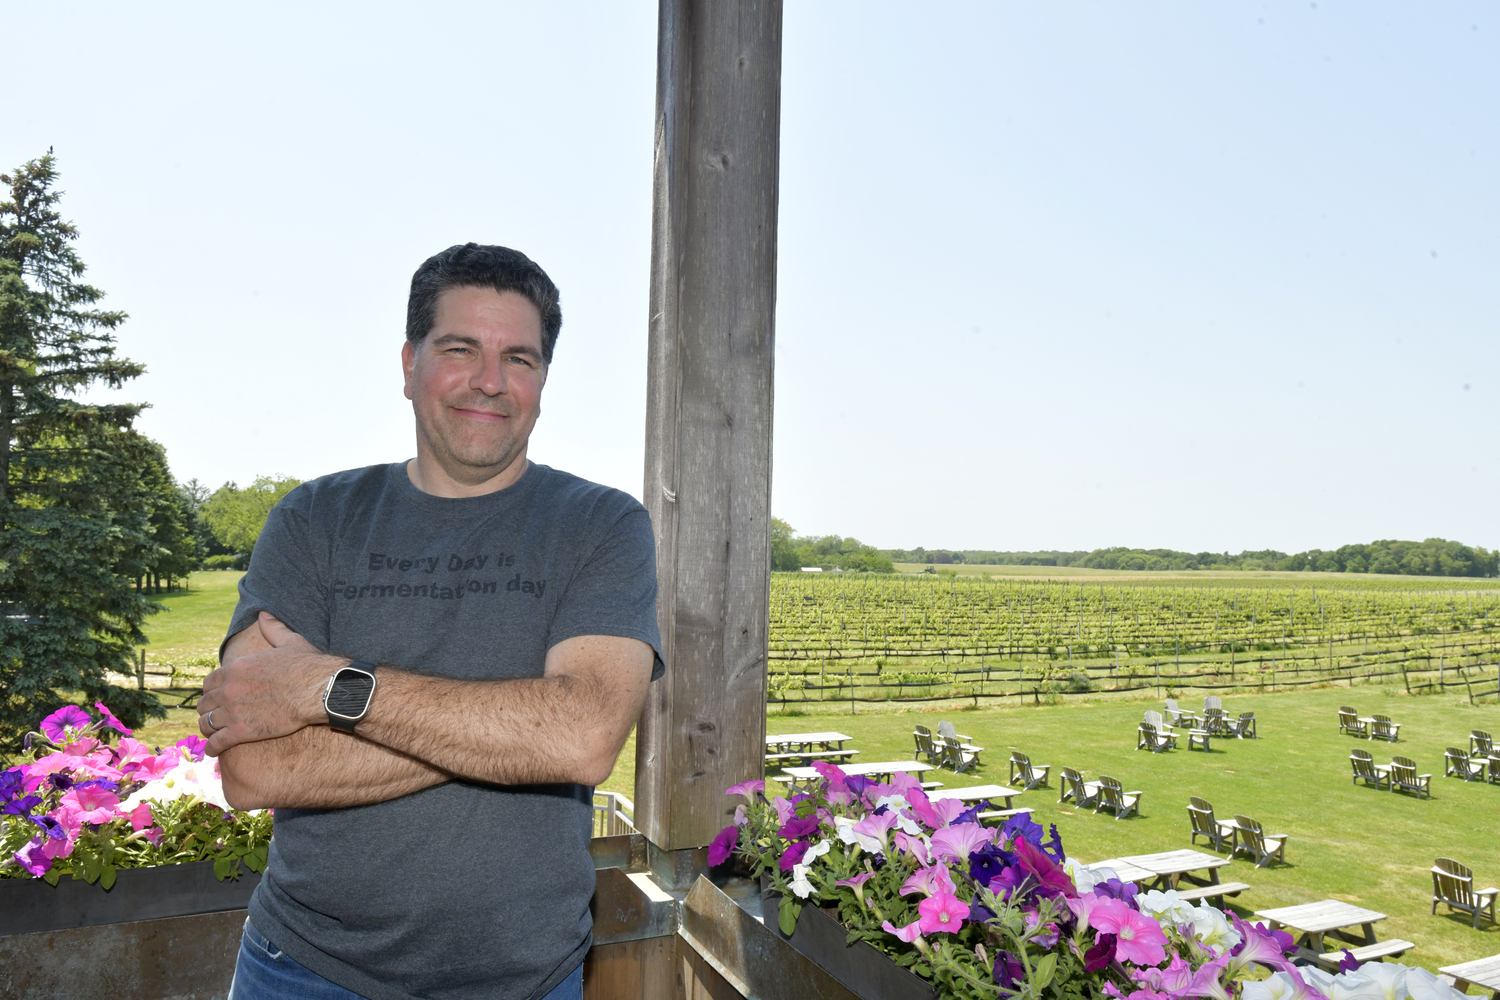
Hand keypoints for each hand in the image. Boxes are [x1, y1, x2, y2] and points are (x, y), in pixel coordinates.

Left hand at [198, 612, 345, 755]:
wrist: (319, 690)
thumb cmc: (307, 666)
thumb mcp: (289, 641)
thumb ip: (273, 628)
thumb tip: (264, 614)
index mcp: (237, 668)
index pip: (209, 682)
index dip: (211, 692)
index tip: (215, 698)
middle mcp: (229, 689)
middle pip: (204, 703)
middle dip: (207, 711)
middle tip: (212, 717)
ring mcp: (234, 711)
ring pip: (206, 723)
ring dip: (208, 729)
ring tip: (212, 735)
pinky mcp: (242, 730)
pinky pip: (217, 742)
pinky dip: (213, 748)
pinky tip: (214, 751)